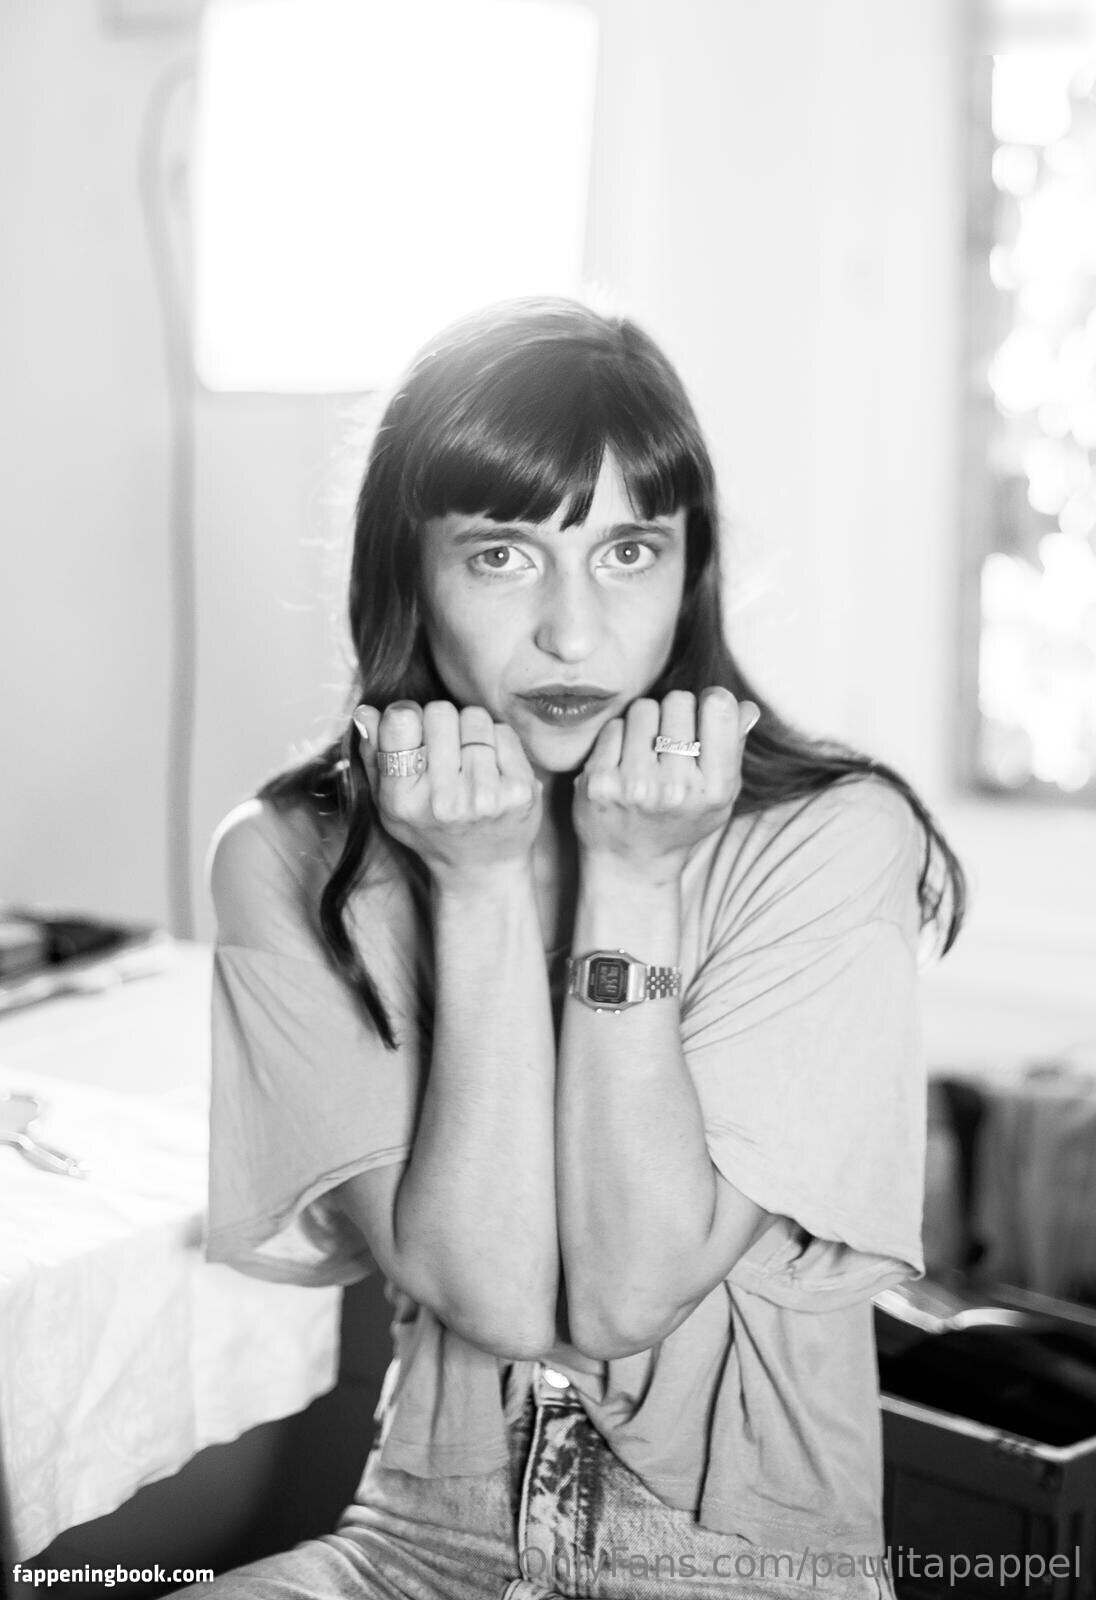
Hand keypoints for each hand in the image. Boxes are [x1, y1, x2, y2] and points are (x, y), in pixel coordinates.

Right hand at [353, 700, 542, 888]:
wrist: (482, 868)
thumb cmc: (430, 827)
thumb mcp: (388, 800)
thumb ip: (374, 754)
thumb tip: (366, 711)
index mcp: (403, 800)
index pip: (402, 720)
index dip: (406, 715)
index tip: (412, 728)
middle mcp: (443, 801)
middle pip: (440, 711)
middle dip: (441, 723)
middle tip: (444, 751)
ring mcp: (485, 797)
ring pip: (474, 717)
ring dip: (470, 731)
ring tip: (468, 762)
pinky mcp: (520, 791)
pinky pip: (504, 732)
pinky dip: (497, 742)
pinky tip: (492, 770)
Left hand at [573, 689, 758, 883]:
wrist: (630, 862)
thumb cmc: (680, 821)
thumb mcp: (720, 794)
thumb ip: (734, 749)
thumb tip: (745, 707)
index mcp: (714, 789)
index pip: (718, 709)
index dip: (713, 700)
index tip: (705, 711)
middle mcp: (675, 789)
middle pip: (678, 702)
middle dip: (675, 713)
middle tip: (671, 739)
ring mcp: (634, 786)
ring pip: (643, 709)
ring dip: (645, 722)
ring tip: (647, 750)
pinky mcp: (599, 783)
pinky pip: (613, 727)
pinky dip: (619, 737)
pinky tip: (623, 762)